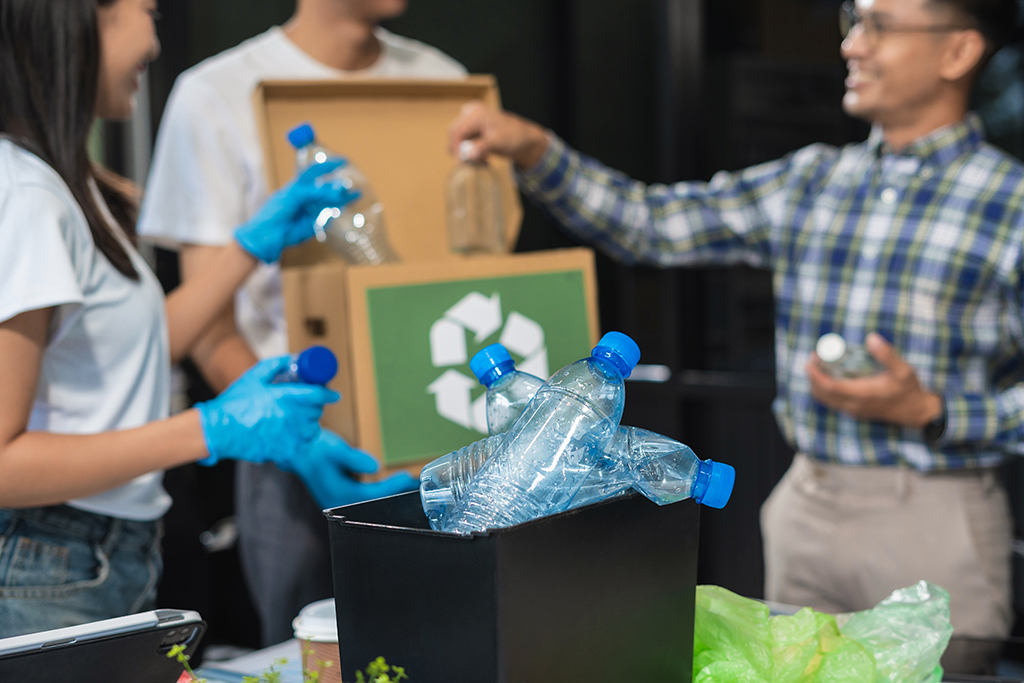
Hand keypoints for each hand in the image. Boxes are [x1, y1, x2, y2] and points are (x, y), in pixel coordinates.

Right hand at [195, 356, 338, 465]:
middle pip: (316, 412)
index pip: (317, 395)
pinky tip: (292, 434)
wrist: (217, 430)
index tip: (334, 394)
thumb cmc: (233, 404)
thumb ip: (274, 366)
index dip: (328, 394)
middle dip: (316, 407)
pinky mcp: (282, 451)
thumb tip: (292, 359)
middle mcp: (289, 418)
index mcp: (283, 398)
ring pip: (311, 429)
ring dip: (310, 423)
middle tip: (310, 404)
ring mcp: (286, 436)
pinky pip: (301, 445)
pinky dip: (300, 440)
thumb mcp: (253, 378)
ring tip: (300, 419)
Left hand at [234, 159, 356, 262]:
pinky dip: (338, 211)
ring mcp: (312, 210)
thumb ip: (313, 191)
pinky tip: (346, 207)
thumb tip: (332, 189)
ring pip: (332, 202)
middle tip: (348, 184)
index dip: (328, 166)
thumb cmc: (276, 210)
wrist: (269, 233)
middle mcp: (308, 197)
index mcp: (299, 186)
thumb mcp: (294, 195)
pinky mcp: (316, 223)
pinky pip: (330, 216)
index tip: (343, 162)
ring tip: (356, 195)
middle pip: (327, 188)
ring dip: (343, 198)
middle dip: (338, 185)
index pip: (316, 171)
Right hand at [278, 429, 418, 508]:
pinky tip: (390, 482)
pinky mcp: (341, 494)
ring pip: (370, 500)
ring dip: (388, 492)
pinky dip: (379, 490)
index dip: (391, 488)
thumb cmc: (314, 448)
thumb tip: (376, 466)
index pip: (371, 496)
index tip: (406, 477)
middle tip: (413, 483)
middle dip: (394, 493)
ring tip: (407, 482)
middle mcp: (339, 502)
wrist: (297, 450)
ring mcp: (340, 500)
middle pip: (373, 502)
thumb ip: (354, 458)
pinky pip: (365, 496)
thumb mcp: (334, 449)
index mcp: (337, 495)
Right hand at [448, 101, 550, 169]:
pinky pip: (465, 142)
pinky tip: (484, 159)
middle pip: (455, 135)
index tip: (461, 163)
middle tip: (475, 164)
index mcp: (476, 114)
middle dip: (462, 152)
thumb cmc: (514, 137)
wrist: (525, 139)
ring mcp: (472, 121)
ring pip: (459, 141)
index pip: (456, 131)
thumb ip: (481, 147)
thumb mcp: (497, 142)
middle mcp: (471, 114)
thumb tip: (467, 155)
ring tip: (483, 162)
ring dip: (468, 155)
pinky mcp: (474, 130)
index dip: (456, 148)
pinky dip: (472, 153)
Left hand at [806, 332, 942, 427]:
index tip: (811, 359)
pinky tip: (830, 376)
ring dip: (817, 383)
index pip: (829, 387)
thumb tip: (871, 338)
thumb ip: (887, 354)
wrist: (915, 412)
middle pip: (822, 394)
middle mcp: (853, 405)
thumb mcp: (902, 370)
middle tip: (814, 358)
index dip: (816, 374)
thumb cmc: (908, 389)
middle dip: (813, 376)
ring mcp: (852, 410)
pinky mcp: (854, 412)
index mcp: (861, 395)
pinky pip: (832, 402)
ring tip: (819, 365)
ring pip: (825, 400)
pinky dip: (824, 390)